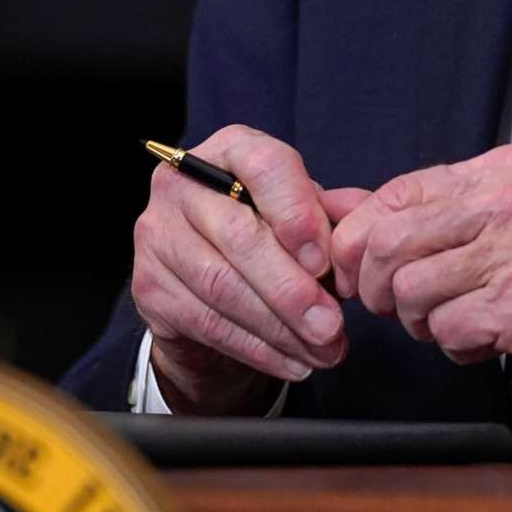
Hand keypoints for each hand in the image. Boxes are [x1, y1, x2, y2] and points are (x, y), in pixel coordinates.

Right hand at [129, 126, 349, 414]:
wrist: (209, 281)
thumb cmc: (268, 235)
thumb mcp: (305, 215)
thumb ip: (336, 215)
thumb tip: (362, 226)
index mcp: (229, 149)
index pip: (263, 166)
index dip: (297, 214)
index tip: (325, 262)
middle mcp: (182, 184)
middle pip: (239, 235)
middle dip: (291, 289)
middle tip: (331, 325)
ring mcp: (158, 234)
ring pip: (222, 286)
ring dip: (279, 328)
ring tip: (323, 350)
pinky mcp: (149, 286)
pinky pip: (208, 323)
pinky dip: (257, 349)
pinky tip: (292, 361)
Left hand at [327, 145, 511, 427]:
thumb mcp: (505, 224)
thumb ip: (424, 212)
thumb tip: (332, 205)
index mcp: (503, 170)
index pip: (396, 192)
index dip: (362, 239)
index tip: (363, 271)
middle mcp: (511, 199)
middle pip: (390, 241)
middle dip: (379, 288)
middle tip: (402, 308)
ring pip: (411, 290)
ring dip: (422, 322)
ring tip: (460, 322)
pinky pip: (446, 330)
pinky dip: (457, 347)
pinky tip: (490, 341)